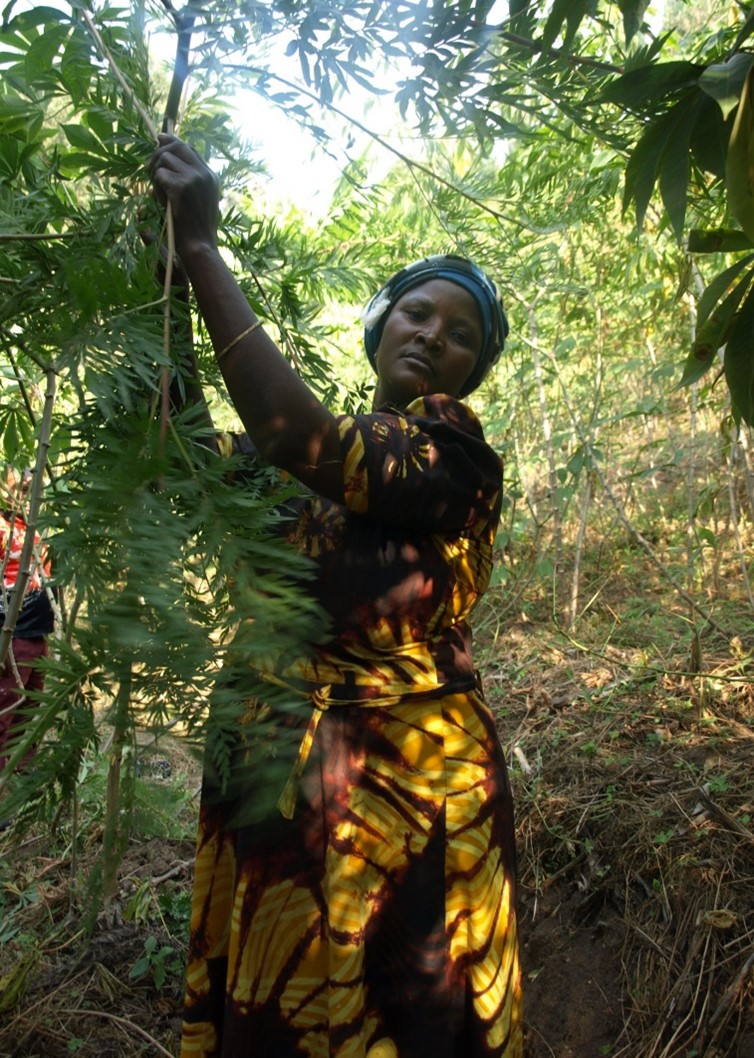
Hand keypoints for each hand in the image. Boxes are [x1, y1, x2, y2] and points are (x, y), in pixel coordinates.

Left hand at [148, 134, 219, 260]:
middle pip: (177, 146)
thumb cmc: (197, 228)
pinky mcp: (181, 186)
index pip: (189, 149)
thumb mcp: (199, 199)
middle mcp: (204, 173)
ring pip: (164, 159)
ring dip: (156, 173)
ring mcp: (194, 178)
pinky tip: (162, 201)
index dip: (173, 142)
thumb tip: (169, 157)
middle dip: (159, 152)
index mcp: (210, 176)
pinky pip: (159, 175)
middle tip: (149, 168)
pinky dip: (156, 187)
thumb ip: (190, 179)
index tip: (160, 139)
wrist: (199, 245)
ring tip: (159, 192)